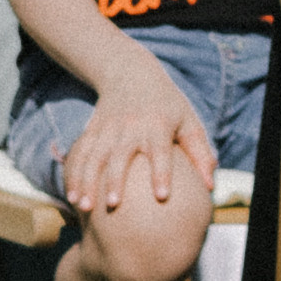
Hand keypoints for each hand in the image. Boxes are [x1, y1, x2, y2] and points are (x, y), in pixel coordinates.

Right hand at [59, 47, 215, 223]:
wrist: (130, 73)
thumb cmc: (167, 104)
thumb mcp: (188, 121)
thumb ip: (200, 153)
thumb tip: (210, 186)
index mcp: (158, 124)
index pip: (160, 151)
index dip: (161, 173)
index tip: (162, 196)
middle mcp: (130, 127)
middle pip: (121, 156)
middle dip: (114, 181)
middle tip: (113, 206)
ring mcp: (108, 128)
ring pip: (93, 157)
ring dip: (86, 181)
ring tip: (82, 206)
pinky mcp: (92, 130)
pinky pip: (80, 154)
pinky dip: (73, 174)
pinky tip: (70, 194)